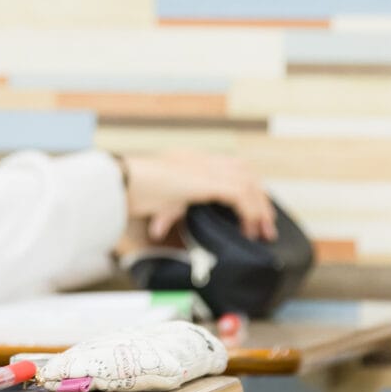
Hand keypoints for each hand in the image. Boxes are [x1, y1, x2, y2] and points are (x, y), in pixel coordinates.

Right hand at [120, 152, 275, 243]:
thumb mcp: (154, 202)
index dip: (245, 186)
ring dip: (259, 207)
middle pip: (245, 171)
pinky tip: (250, 228)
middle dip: (260, 198)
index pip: (228, 166)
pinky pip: (241, 195)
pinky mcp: (208, 181)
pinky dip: (249, 212)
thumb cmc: (131, 191)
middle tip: (266, 223)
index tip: (251, 208)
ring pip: (248, 183)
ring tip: (263, 230)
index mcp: (189, 161)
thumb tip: (158, 231)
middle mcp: (201, 160)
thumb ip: (164, 213)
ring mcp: (206, 168)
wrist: (124, 182)